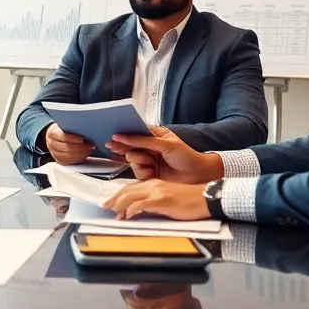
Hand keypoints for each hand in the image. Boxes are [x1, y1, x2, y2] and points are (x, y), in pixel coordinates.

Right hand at [44, 123, 93, 164]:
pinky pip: (70, 162)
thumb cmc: (61, 130)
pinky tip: (85, 155)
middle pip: (67, 148)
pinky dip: (79, 159)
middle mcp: (52, 144)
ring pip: (69, 156)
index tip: (83, 139)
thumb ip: (71, 127)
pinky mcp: (59, 160)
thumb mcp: (64, 125)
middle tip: (90, 145)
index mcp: (53, 134)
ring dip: (81, 154)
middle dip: (81, 147)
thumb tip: (85, 129)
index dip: (73, 138)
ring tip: (89, 150)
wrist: (53, 137)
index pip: (63, 137)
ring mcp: (54, 153)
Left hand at [103, 180, 209, 220]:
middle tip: (106, 208)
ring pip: (131, 195)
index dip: (118, 195)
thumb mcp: (167, 198)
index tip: (111, 203)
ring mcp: (157, 191)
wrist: (205, 198)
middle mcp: (153, 184)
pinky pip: (142, 204)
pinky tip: (128, 215)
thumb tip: (139, 211)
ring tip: (115, 214)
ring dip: (120, 205)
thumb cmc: (189, 201)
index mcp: (154, 183)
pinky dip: (132, 209)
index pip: (130, 188)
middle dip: (114, 200)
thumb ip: (153, 201)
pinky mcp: (162, 200)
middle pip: (127, 190)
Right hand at [106, 126, 221, 182]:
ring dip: (139, 161)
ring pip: (132, 160)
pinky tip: (152, 172)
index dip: (124, 134)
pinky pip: (137, 173)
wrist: (197, 176)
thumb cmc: (186, 156)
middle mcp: (149, 148)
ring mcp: (148, 161)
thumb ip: (143, 140)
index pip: (135, 132)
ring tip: (150, 163)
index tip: (114, 134)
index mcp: (154, 136)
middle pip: (129, 146)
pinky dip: (144, 172)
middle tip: (111, 144)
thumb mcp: (165, 144)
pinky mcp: (148, 175)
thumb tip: (123, 136)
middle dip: (124, 147)